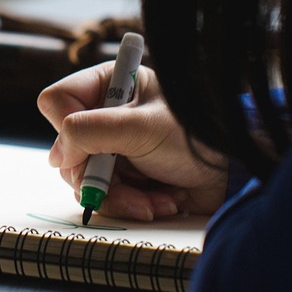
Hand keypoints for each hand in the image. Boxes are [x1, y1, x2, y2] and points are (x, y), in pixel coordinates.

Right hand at [37, 62, 228, 219]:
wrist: (235, 174)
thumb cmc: (196, 136)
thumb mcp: (141, 127)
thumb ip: (90, 132)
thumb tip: (57, 157)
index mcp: (109, 86)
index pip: (57, 102)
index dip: (66, 129)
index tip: (91, 147)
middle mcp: (106, 116)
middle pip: (66, 151)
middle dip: (97, 177)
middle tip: (123, 186)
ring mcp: (113, 149)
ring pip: (84, 181)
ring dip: (120, 198)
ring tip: (153, 201)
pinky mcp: (126, 178)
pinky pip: (108, 198)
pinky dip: (133, 206)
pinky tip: (161, 202)